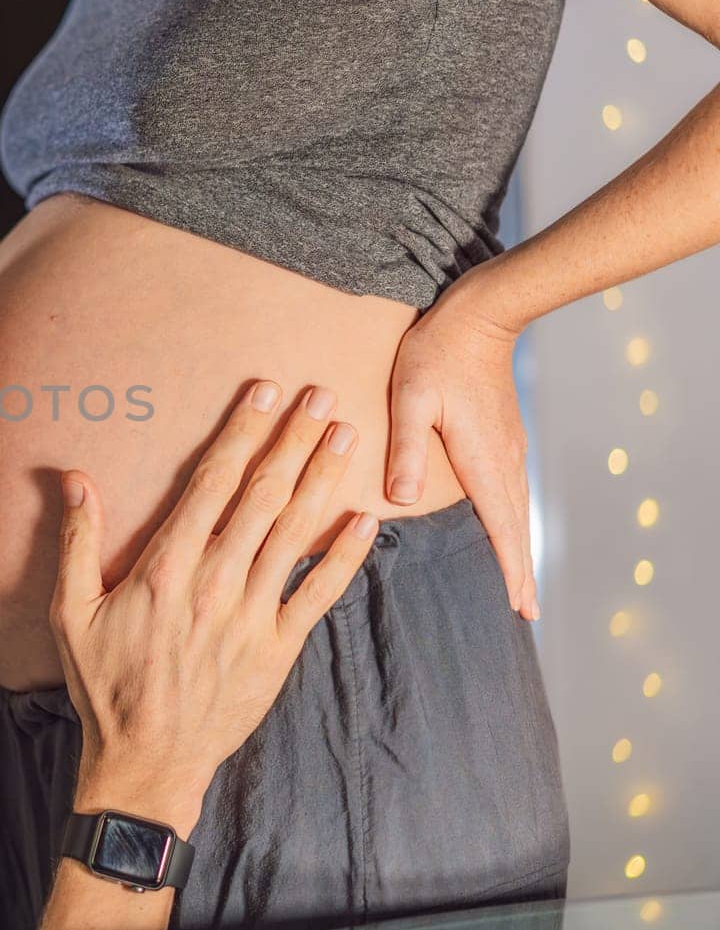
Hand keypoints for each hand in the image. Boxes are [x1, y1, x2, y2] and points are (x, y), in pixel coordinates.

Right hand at [49, 380, 378, 826]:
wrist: (145, 761)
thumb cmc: (104, 685)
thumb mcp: (71, 612)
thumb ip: (76, 541)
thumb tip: (73, 478)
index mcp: (165, 567)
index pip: (211, 483)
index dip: (241, 432)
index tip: (265, 393)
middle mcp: (214, 583)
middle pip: (263, 496)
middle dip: (293, 440)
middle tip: (320, 395)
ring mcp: (251, 616)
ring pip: (295, 533)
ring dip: (323, 480)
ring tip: (346, 436)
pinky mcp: (278, 650)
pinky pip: (318, 594)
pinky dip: (345, 555)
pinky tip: (367, 520)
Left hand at [384, 273, 538, 620]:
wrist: (480, 315)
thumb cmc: (436, 353)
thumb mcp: (411, 398)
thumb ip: (407, 448)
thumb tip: (403, 499)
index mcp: (483, 458)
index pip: (501, 525)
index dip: (510, 568)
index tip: (519, 607)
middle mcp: (504, 459)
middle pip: (516, 526)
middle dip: (520, 570)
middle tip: (526, 614)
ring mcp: (509, 447)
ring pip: (517, 509)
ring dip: (518, 547)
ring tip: (520, 584)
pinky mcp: (504, 436)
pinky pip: (511, 490)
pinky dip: (512, 519)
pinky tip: (504, 529)